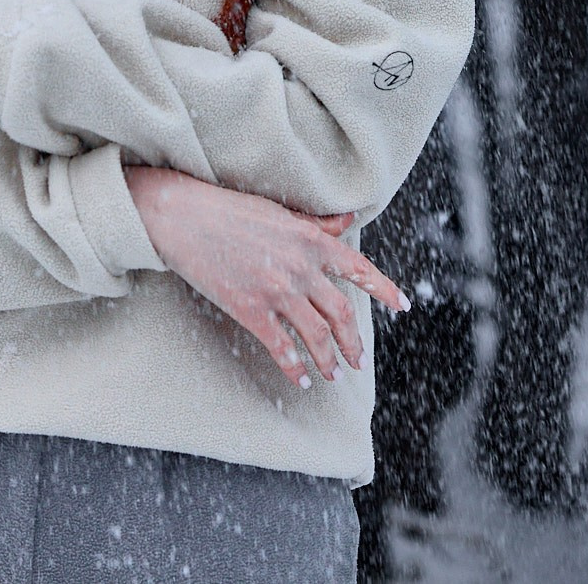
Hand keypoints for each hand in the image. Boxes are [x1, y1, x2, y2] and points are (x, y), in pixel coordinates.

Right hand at [124, 165, 408, 389]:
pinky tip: (301, 379)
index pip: (359, 268)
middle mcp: (301, 267)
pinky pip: (282, 348)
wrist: (185, 217)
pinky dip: (295, 368)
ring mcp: (277, 291)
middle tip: (357, 359)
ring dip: (329, 359)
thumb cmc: (230, 209)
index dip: (385, 289)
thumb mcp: (280, 212)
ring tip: (333, 373)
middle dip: (353, 341)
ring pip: (317, 335)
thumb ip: (317, 224)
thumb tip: (348, 221)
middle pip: (341, 313)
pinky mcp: (251, 309)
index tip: (403, 306)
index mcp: (311, 240)